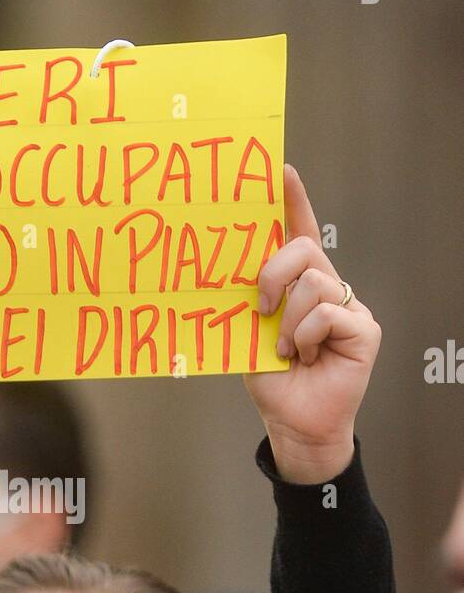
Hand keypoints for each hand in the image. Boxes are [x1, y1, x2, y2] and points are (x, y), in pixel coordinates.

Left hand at [244, 165, 381, 483]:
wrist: (293, 423)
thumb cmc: (272, 379)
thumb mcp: (251, 332)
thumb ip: (250, 299)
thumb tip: (228, 268)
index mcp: (299, 285)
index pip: (298, 233)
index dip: (292, 202)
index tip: (280, 170)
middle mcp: (328, 289)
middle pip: (305, 249)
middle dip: (275, 272)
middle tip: (262, 307)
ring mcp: (349, 307)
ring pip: (315, 281)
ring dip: (289, 319)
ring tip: (288, 349)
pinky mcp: (364, 329)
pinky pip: (329, 311)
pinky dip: (308, 334)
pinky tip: (307, 356)